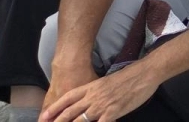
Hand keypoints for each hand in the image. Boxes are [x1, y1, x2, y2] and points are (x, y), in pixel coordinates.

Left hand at [43, 64, 161, 121]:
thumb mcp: (107, 82)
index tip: (44, 117)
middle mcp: (93, 96)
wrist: (145, 72)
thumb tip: (89, 103)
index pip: (67, 99)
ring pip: (80, 121)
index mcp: (91, 87)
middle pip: (69, 112)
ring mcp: (102, 105)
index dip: (54, 109)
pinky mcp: (112, 112)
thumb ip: (96, 92)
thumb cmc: (129, 76)